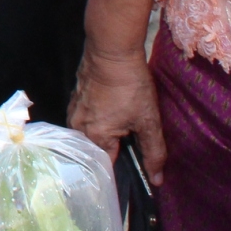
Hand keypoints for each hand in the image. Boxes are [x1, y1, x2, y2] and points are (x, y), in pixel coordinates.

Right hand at [68, 41, 167, 183]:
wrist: (111, 48)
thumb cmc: (131, 85)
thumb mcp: (148, 120)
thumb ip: (153, 153)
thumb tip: (157, 181)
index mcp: (94, 137)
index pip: (105, 166)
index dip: (121, 170)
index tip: (134, 170)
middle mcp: (77, 127)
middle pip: (94, 150)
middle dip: (112, 151)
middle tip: (131, 144)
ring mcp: (73, 110)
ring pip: (88, 134)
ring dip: (103, 134)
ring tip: (122, 127)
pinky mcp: (75, 96)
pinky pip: (84, 118)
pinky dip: (97, 120)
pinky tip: (111, 111)